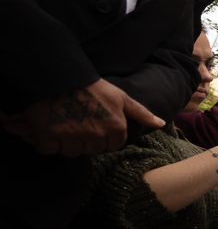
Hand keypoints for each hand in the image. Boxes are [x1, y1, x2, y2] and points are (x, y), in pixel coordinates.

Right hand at [3, 80, 161, 155]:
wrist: (58, 76)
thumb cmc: (91, 87)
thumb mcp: (120, 97)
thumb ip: (140, 113)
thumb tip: (160, 124)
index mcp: (115, 129)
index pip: (111, 146)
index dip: (101, 137)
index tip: (93, 123)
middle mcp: (96, 137)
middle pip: (90, 151)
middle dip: (84, 141)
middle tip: (76, 122)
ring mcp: (73, 138)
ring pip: (70, 152)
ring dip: (65, 142)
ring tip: (61, 122)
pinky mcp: (49, 138)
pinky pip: (48, 149)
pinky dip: (46, 141)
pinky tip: (47, 127)